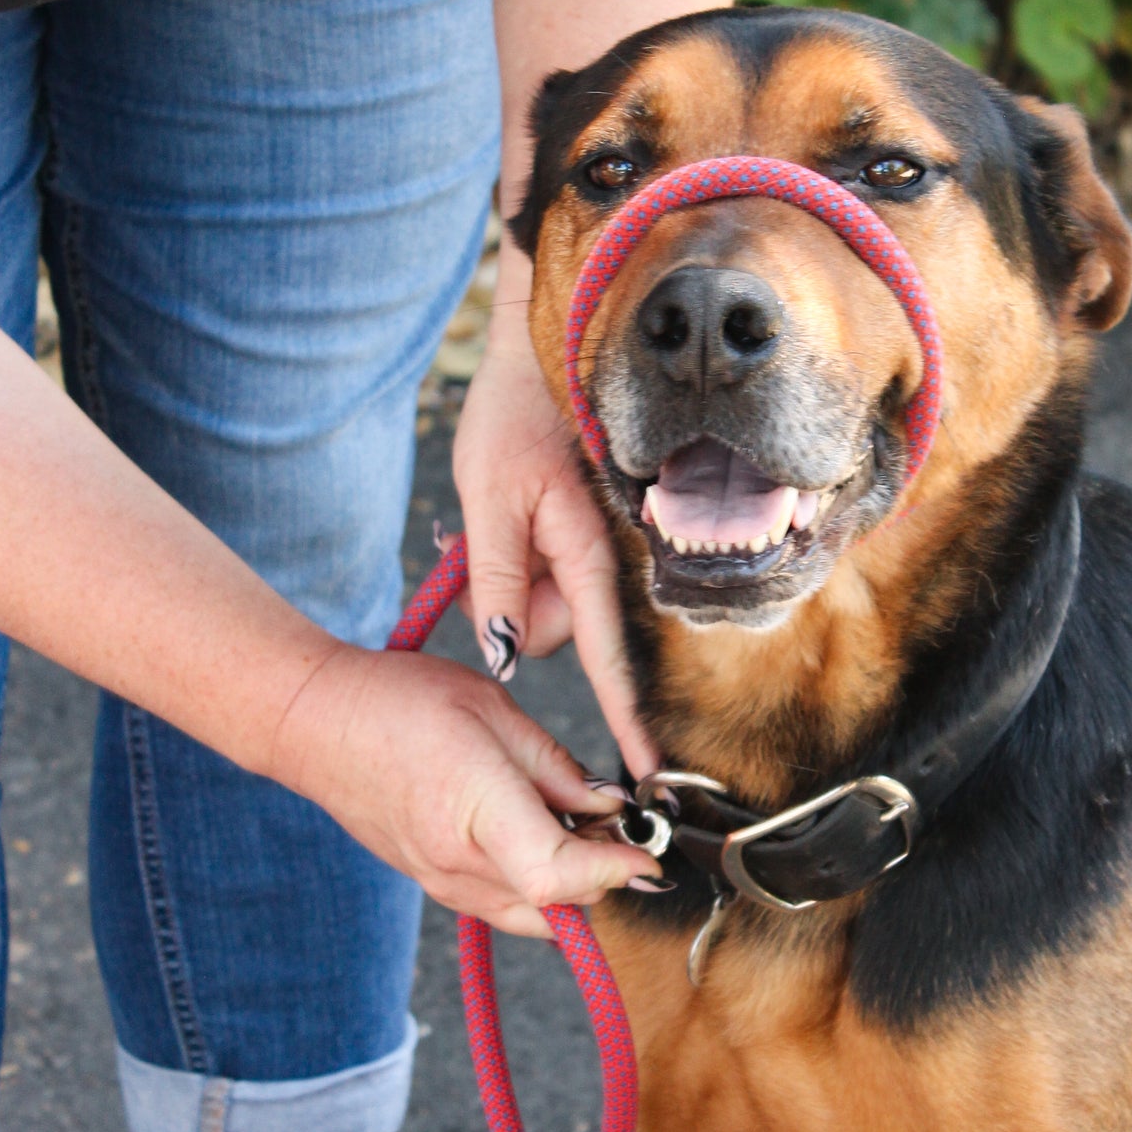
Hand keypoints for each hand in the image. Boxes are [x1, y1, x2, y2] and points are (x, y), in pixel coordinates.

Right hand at [270, 641, 662, 936]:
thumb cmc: (400, 702)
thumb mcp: (492, 711)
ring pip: (534, 915)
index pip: (558, 876)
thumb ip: (556, 768)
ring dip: (572, 886)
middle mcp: (457, 864)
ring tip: (582, 826)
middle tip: (621, 823)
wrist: (315, 725)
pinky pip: (505, 904)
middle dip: (604, 873)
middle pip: (557, 904)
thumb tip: (610, 808)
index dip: (614, 870)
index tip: (647, 850)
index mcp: (475, 811)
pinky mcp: (434, 884)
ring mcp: (441, 882)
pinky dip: (539, 885)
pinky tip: (544, 835)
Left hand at [452, 321, 659, 780]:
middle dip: (509, 606)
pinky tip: (514, 512)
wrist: (541, 354)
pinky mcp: (586, 540)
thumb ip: (497, 582)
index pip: (607, 659)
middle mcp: (604, 562)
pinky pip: (548, 579)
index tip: (651, 777)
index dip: (625, 720)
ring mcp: (598, 552)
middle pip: (550, 633)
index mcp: (588, 556)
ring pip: (544, 608)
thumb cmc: (512, 418)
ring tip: (498, 514)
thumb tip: (504, 657)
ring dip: (511, 578)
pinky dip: (522, 559)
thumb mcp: (486, 500)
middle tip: (479, 542)